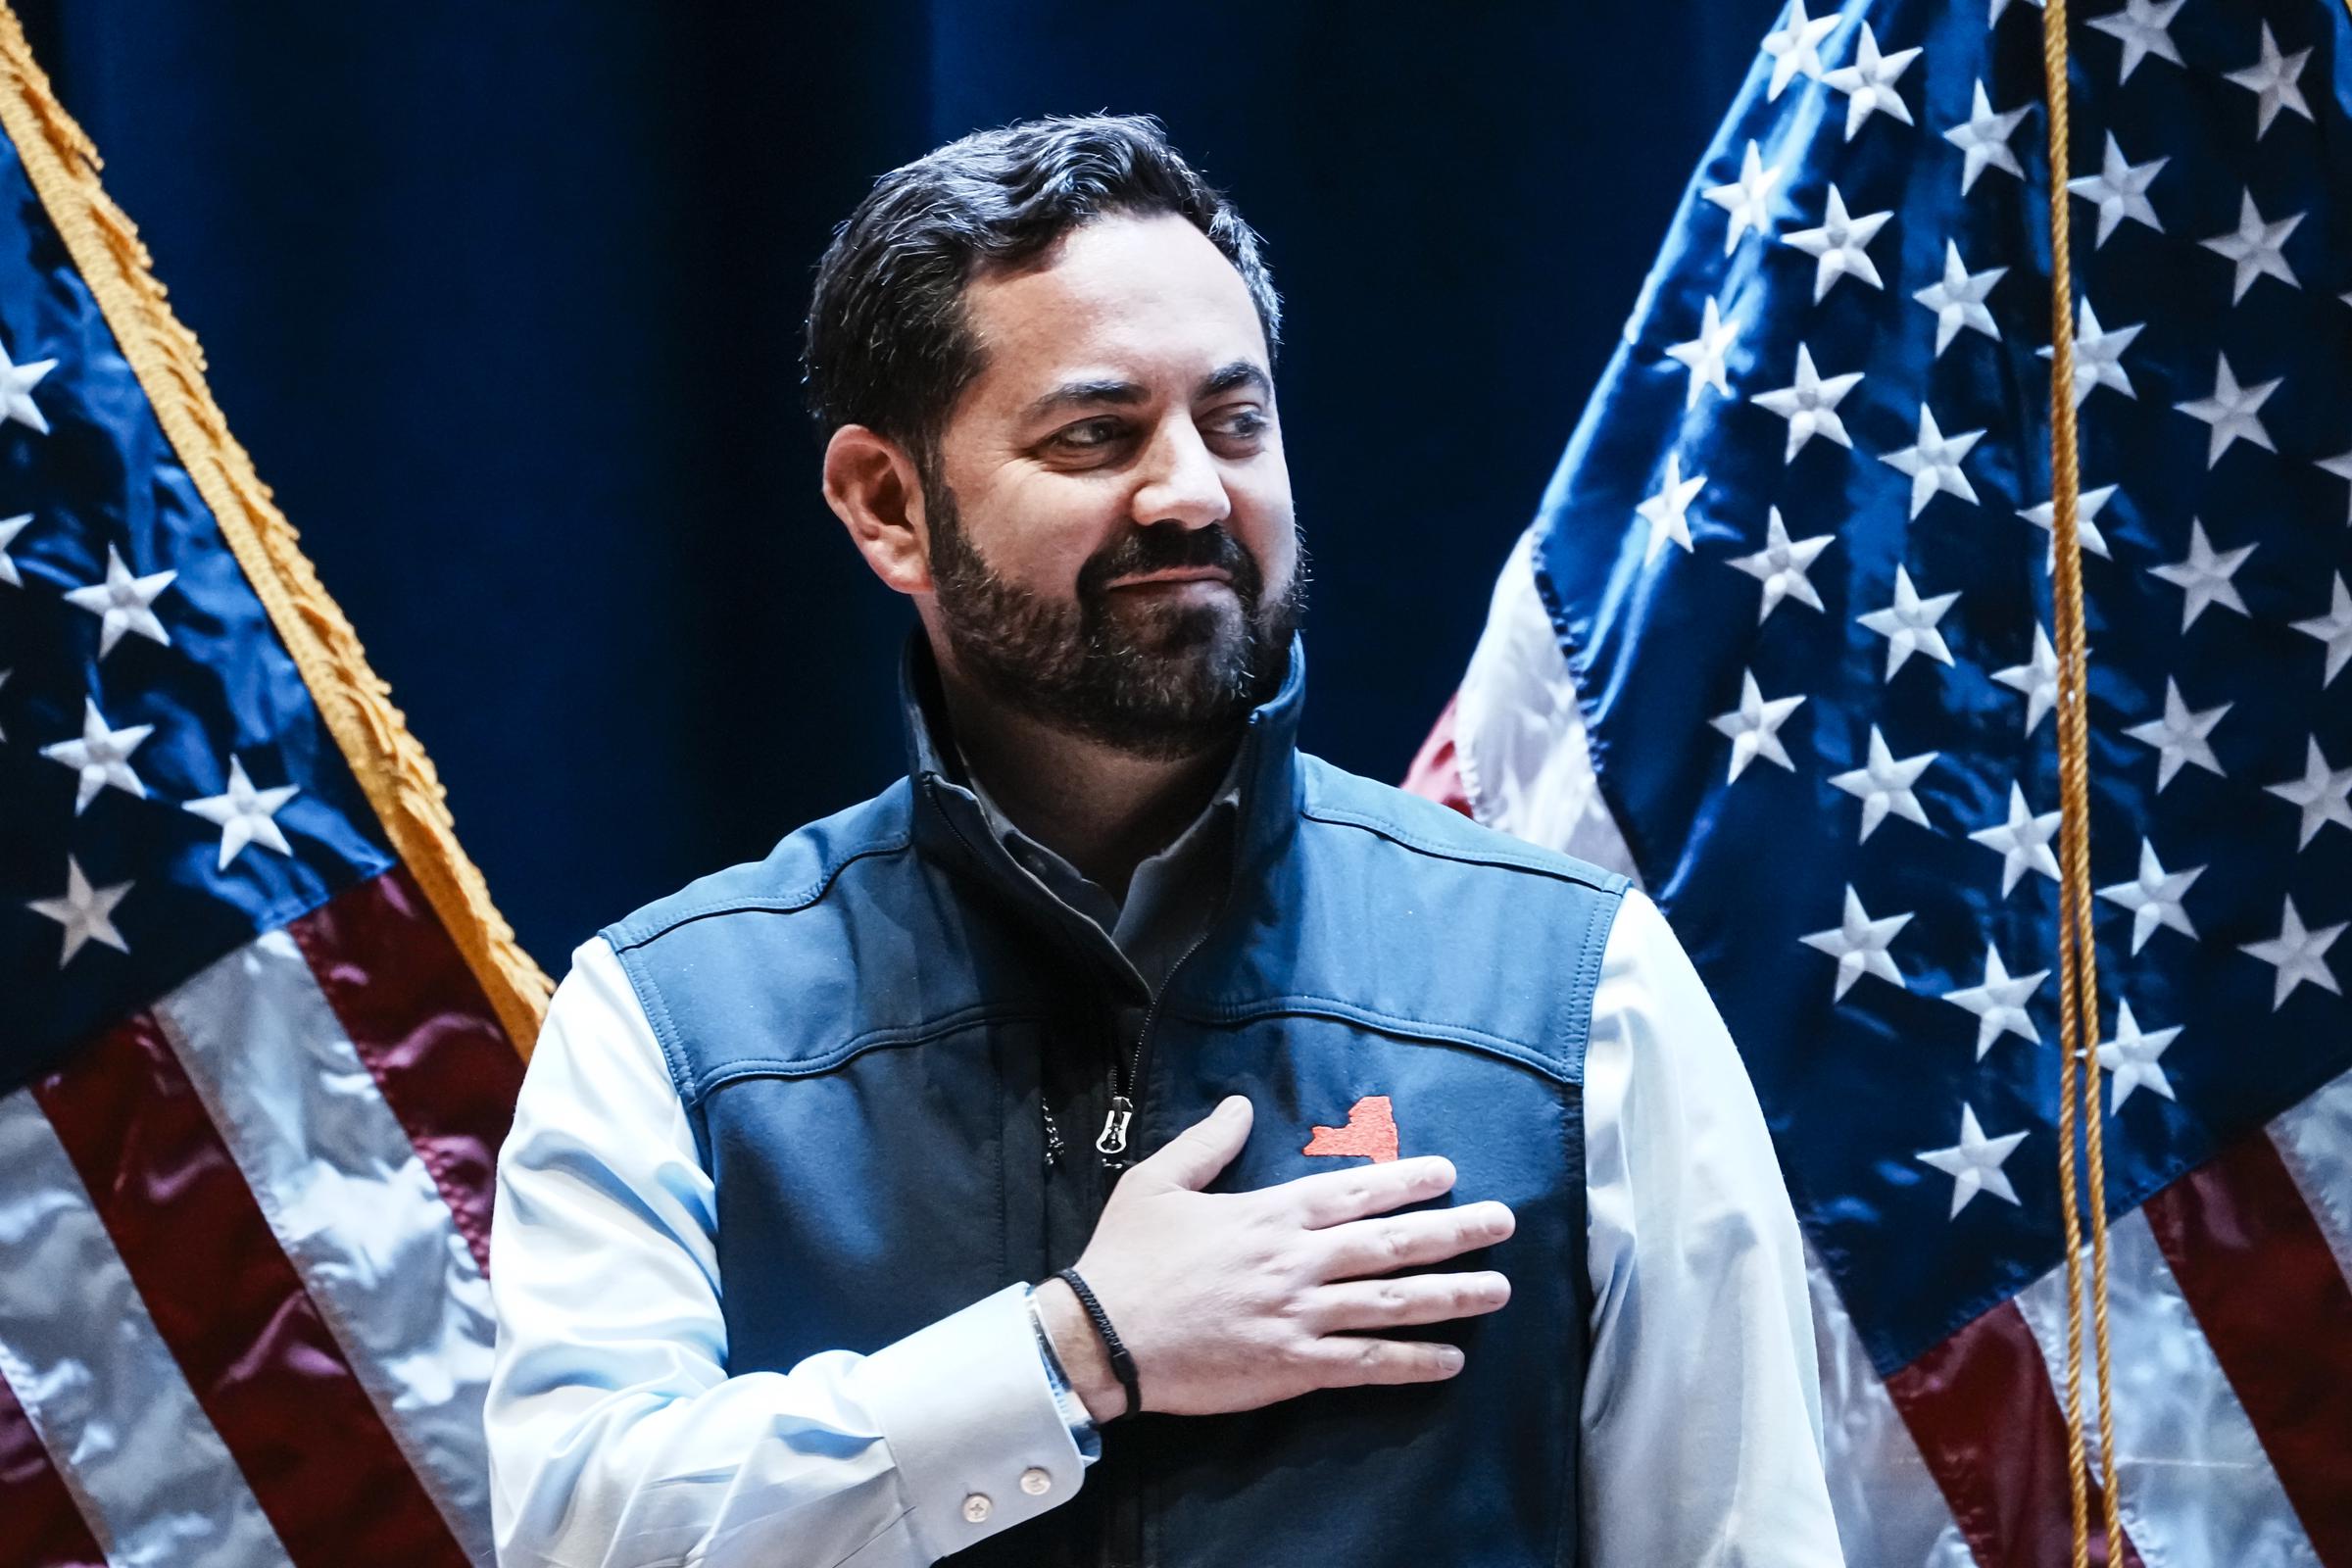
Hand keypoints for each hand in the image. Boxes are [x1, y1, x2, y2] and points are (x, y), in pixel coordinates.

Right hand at [1034, 1095, 1512, 1421]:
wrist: (1102, 1336)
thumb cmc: (1127, 1256)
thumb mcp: (1158, 1181)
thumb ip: (1207, 1143)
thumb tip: (1242, 1105)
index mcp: (1268, 1213)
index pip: (1354, 1192)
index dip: (1407, 1180)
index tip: (1450, 1173)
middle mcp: (1294, 1260)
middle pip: (1391, 1244)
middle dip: (1454, 1232)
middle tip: (1503, 1223)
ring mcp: (1297, 1315)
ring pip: (1391, 1303)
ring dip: (1451, 1296)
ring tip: (1498, 1290)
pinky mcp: (1291, 1365)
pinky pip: (1365, 1362)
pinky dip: (1411, 1361)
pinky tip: (1450, 1361)